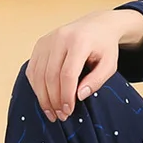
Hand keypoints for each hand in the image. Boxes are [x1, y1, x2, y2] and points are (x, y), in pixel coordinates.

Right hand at [26, 9, 142, 121]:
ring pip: (37, 74)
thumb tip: (79, 96)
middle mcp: (59, 38)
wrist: (97, 26)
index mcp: (79, 41)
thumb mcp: (110, 64)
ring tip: (52, 112)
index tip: (69, 111)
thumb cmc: (104, 48)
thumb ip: (97, 80)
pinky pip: (32, 70)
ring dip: (43, 96)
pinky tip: (45, 99)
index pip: (67, 73)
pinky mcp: (39, 44)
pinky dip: (36, 87)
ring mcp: (46, 40)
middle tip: (61, 116)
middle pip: (50, 75)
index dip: (66, 95)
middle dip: (54, 99)